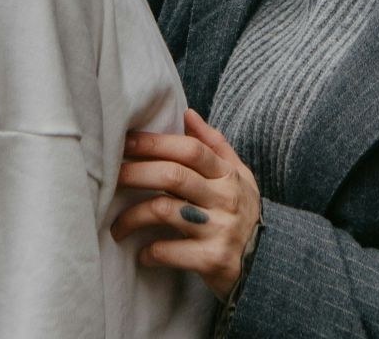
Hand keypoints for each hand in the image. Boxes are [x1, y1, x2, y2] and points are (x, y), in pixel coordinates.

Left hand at [111, 110, 260, 299]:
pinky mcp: (213, 260)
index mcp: (228, 176)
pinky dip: (149, 252)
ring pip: (164, 211)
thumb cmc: (244, 214)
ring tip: (117, 226)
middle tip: (109, 178)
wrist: (269, 264)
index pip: (190, 150)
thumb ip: (214, 145)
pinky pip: (169, 251)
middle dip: (134, 173)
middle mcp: (226, 199)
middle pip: (172, 175)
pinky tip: (141, 253)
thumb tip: (187, 113)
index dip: (155, 143)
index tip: (125, 142)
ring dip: (132, 217)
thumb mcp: (239, 176)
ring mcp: (220, 229)